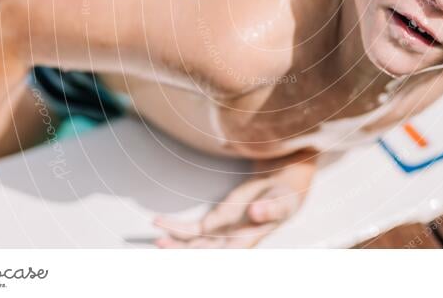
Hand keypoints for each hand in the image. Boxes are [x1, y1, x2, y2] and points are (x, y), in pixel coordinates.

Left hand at [153, 152, 316, 247]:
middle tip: (162, 243)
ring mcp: (224, 230)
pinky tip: (164, 226)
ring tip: (158, 238)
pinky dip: (180, 229)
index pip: (226, 252)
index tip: (192, 252)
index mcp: (249, 237)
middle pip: (204, 250)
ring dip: (177, 242)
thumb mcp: (284, 200)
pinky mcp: (218, 220)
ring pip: (196, 242)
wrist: (282, 187)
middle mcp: (233, 238)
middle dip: (183, 249)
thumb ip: (271, 208)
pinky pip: (196, 229)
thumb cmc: (285, 197)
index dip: (209, 255)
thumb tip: (255, 213)